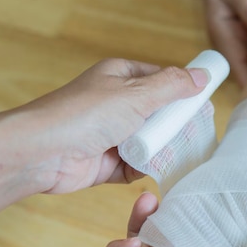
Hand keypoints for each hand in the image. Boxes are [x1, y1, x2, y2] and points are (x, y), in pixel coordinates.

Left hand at [0, 59, 207, 231]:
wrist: (42, 153)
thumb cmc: (85, 115)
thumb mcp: (136, 93)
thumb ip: (172, 86)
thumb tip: (203, 75)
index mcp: (120, 78)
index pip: (161, 79)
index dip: (183, 91)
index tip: (203, 105)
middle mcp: (116, 104)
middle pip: (158, 114)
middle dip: (176, 125)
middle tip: (198, 135)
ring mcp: (112, 134)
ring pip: (150, 141)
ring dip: (164, 149)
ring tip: (184, 155)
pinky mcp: (108, 162)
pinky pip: (137, 165)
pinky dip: (147, 168)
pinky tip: (160, 170)